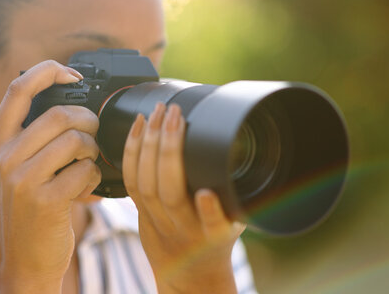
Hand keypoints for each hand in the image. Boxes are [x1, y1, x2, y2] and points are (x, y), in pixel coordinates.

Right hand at [0, 60, 100, 293]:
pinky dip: (94, 176)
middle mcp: (3, 157)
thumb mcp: (9, 170)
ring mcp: (21, 179)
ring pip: (77, 140)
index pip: (19, 89)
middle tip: (93, 132)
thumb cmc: (24, 211)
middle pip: (59, 114)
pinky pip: (86, 170)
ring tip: (88, 161)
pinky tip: (85, 188)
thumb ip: (24, 137)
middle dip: (88, 120)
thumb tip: (60, 98)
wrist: (22, 262)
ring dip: (93, 149)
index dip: (49, 72)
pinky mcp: (44, 200)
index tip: (73, 76)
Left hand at [123, 103, 245, 293]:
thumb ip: (240, 197)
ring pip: (143, 185)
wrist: (188, 276)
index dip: (209, 212)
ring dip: (146, 144)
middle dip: (169, 149)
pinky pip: (129, 181)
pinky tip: (138, 126)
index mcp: (212, 236)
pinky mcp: (139, 211)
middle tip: (174, 114)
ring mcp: (156, 221)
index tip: (207, 194)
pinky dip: (131, 150)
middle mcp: (182, 229)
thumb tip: (258, 159)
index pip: (212, 226)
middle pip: (168, 194)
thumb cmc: (215, 244)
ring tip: (155, 113)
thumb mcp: (236, 224)